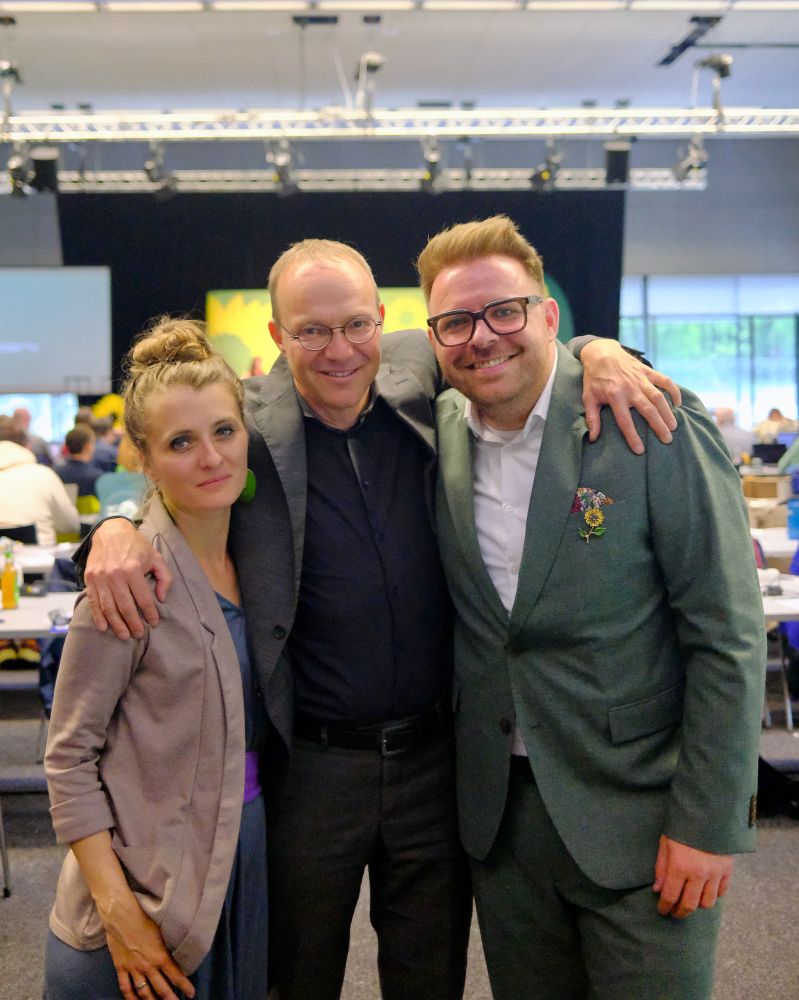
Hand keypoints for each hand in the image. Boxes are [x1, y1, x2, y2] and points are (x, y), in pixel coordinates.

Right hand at [84, 518, 171, 639]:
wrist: (110, 531)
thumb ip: (165, 577)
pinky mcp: (90, 578)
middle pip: (125, 607)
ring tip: (124, 635)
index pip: (143, 599)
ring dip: (117, 624)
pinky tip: (104, 627)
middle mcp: (115, 575)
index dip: (150, 613)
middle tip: (138, 634)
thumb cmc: (136, 546)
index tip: (154, 623)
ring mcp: (100, 577)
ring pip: (109, 607)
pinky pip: (94, 602)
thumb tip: (161, 598)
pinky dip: (98, 616)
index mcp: (133, 569)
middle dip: (133, 624)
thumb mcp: (156, 557)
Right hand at [103, 895, 194, 999]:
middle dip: (170, 999)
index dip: (185, 986)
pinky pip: (126, 988)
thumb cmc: (144, 918)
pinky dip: (131, 998)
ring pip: (144, 992)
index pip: (176, 976)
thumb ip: (168, 946)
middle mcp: (148, 966)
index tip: (191, 994)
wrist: (121, 915)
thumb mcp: (162, 931)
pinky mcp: (121, 968)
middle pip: (161, 989)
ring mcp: (133, 969)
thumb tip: (176, 955)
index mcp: (160, 956)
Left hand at [580, 339, 681, 454]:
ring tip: (674, 426)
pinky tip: (678, 403)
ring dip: (667, 412)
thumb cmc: (594, 378)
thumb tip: (593, 438)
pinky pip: (664, 381)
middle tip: (667, 440)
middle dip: (659, 426)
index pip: (625, 421)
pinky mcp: (647, 371)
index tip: (640, 450)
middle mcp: (630, 388)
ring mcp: (640, 379)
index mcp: (614, 396)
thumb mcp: (588, 398)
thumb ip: (592, 418)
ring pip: (658, 397)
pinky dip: (673, 391)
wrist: (601, 352)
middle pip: (648, 410)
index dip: (632, 436)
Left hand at [653, 834, 732, 918]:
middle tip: (675, 913)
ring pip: (708, 903)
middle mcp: (698, 874)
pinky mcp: (727, 870)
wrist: (708, 813)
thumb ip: (661, 868)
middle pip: (690, 904)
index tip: (662, 910)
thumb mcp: (665, 843)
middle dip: (680, 912)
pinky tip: (706, 893)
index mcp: (680, 866)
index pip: (671, 896)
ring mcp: (715, 874)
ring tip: (690, 903)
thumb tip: (658, 889)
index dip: (665, 906)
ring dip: (697, 906)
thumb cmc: (682, 826)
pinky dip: (714, 896)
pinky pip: (722, 892)